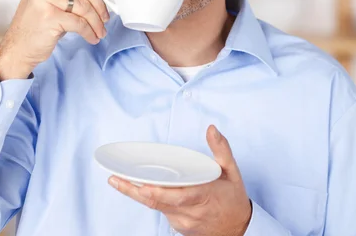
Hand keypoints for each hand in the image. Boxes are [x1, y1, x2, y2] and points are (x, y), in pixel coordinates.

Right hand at [0, 0, 109, 79]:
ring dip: (97, 21)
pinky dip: (90, 32)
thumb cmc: (42, 22)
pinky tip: (92, 37)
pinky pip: (79, 22)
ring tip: (100, 30)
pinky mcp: (47, 17)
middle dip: (101, 3)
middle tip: (106, 16)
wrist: (19, 47)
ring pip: (84, 6)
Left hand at [108, 125, 251, 235]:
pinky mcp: (178, 227)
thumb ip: (221, 149)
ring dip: (137, 195)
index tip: (141, 183)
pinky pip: (161, 211)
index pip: (176, 195)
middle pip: (157, 202)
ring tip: (118, 181)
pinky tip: (137, 188)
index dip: (156, 191)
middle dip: (134, 191)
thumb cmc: (234, 199)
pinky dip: (150, 199)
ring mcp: (182, 222)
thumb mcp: (232, 171)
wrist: (240, 230)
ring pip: (156, 207)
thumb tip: (211, 129)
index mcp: (203, 196)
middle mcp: (190, 212)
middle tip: (115, 179)